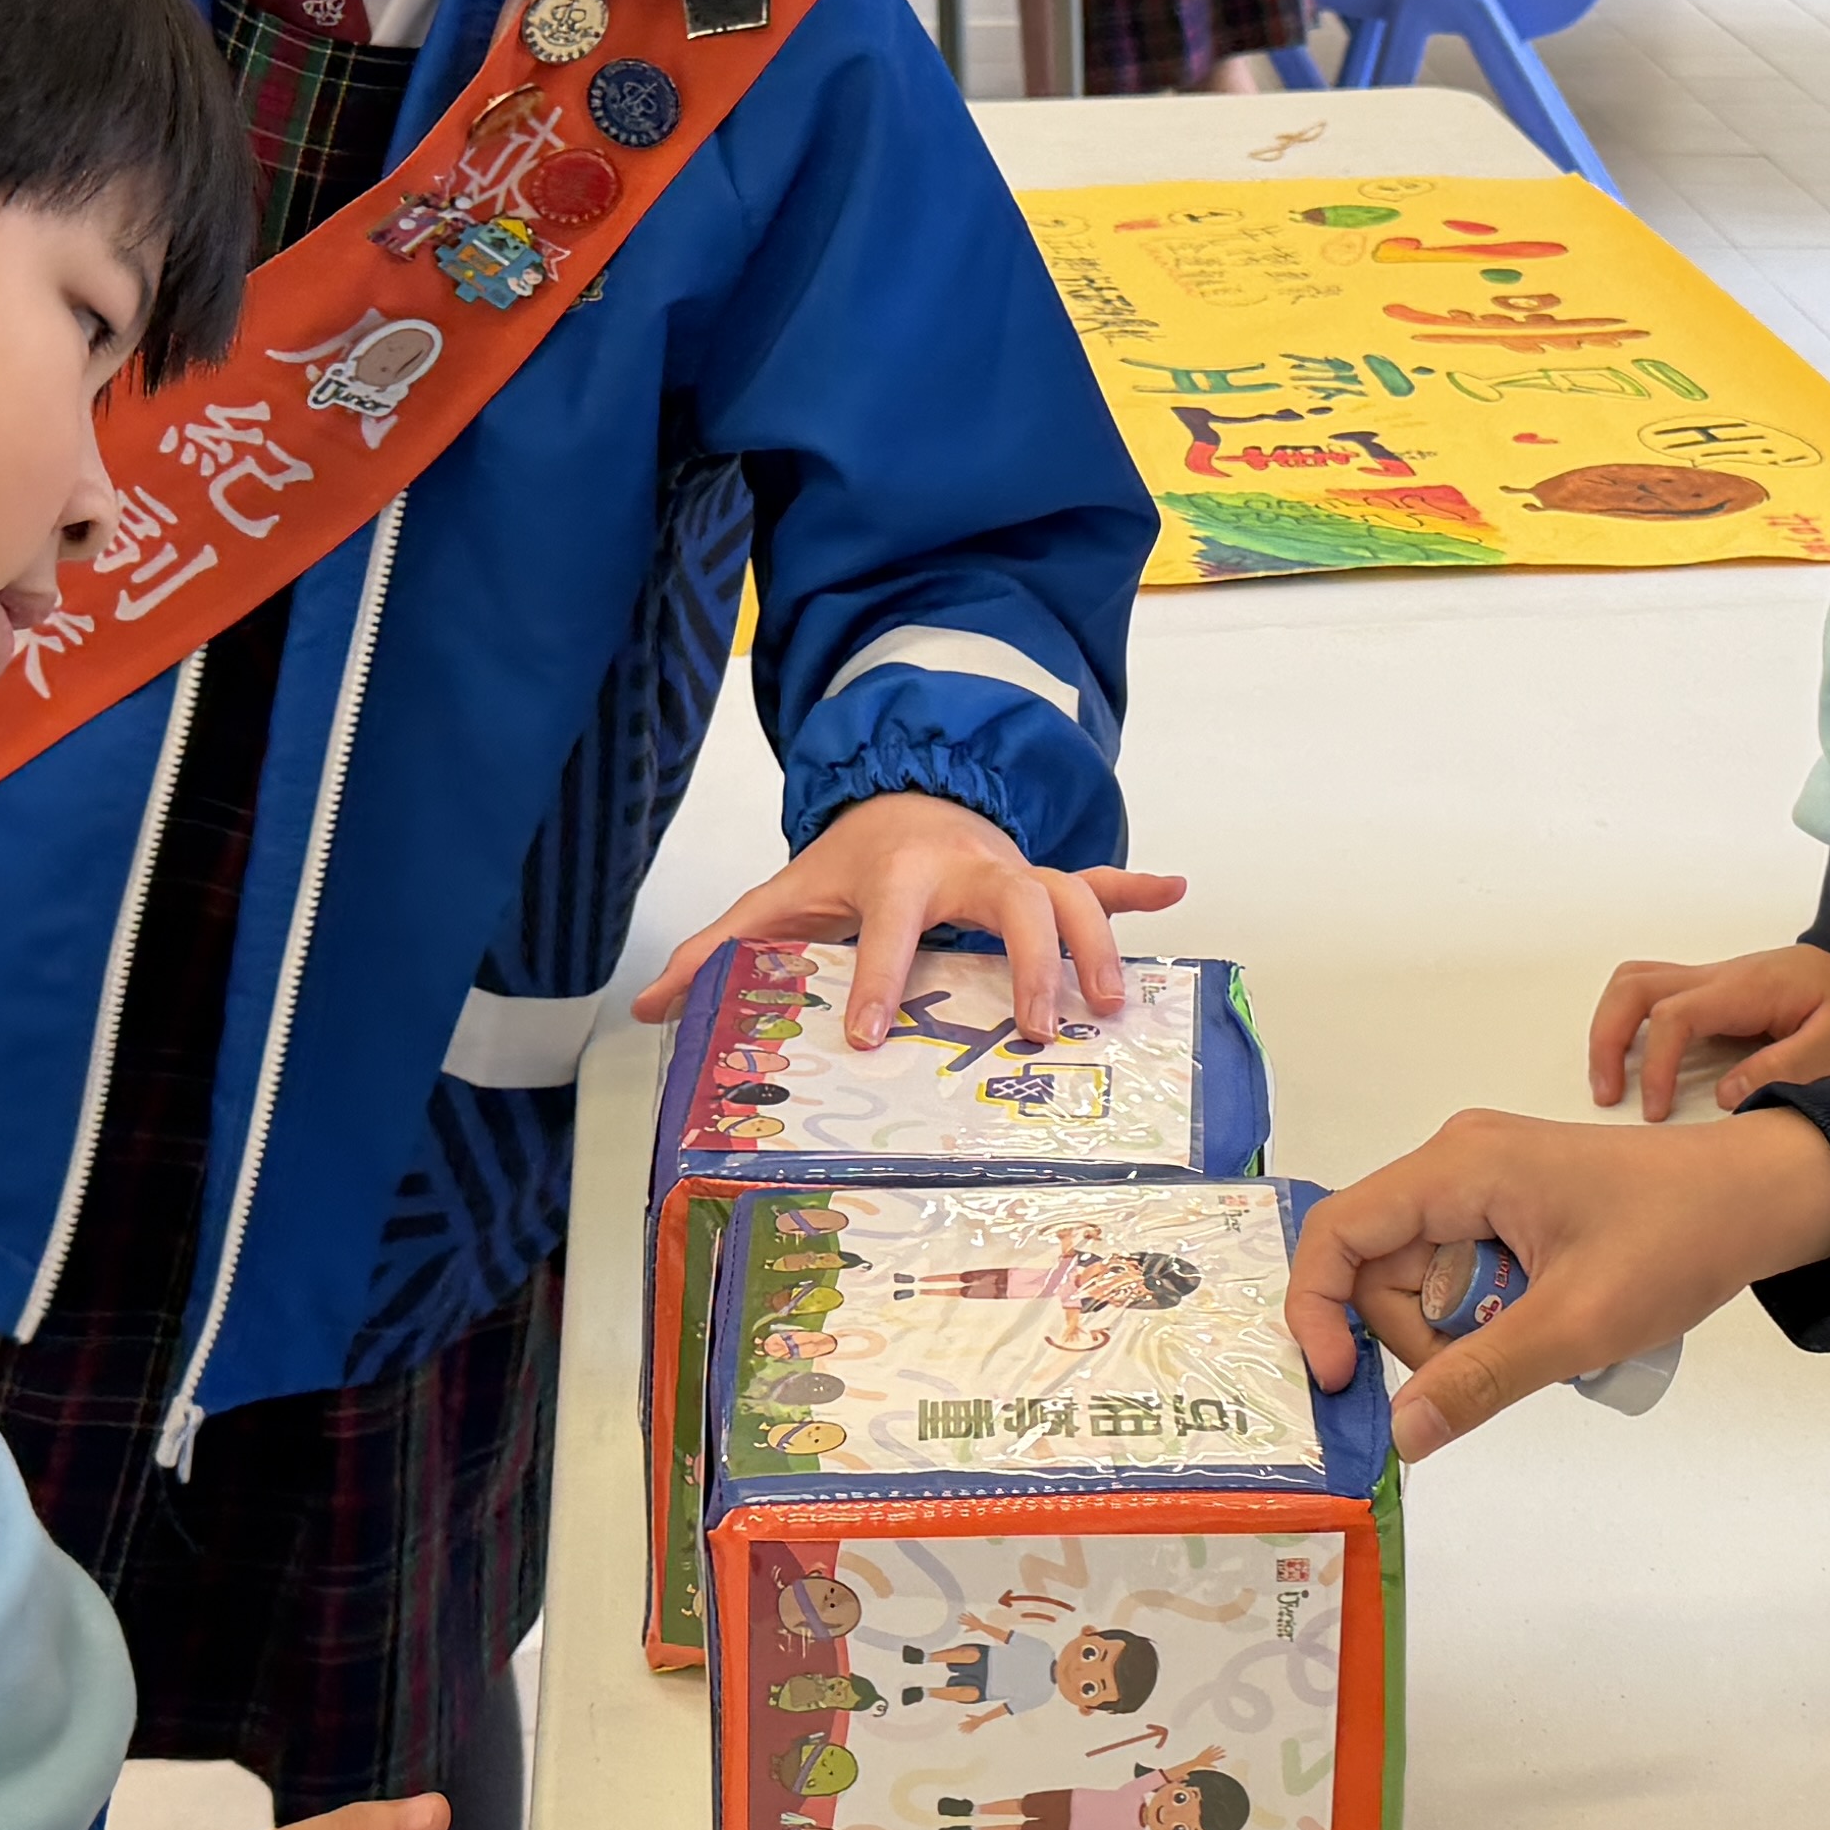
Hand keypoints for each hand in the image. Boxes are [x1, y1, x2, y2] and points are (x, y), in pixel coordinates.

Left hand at [634, 792, 1185, 1049]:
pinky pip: (1099, 879)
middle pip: (1015, 898)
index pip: (888, 926)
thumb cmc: (846, 862)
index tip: (867, 1035)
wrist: (900, 795)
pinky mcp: (1044, 877)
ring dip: (1097, 943)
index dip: (875, 977)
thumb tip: (653, 1001)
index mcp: (896, 871)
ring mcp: (1013, 869)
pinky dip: (1138, 887)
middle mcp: (966, 864)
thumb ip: (720, 948)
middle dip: (1029, 960)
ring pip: (1071, 891)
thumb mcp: (779, 897)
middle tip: (1032, 1031)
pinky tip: (1176, 892)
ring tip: (1107, 1005)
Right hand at [1282, 1106, 1829, 1455]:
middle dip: (1422, 1336)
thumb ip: (1480, 1378)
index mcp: (1458, 1167)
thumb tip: (1399, 1436)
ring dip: (1462, 1331)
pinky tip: (1546, 1324)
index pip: (1337, 1234)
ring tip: (1544, 1337)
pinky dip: (1489, 1315)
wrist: (1760, 1199)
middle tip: (1505, 1359)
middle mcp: (1455, 1163)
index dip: (1318, 1311)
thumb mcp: (1577, 1323)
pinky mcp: (1509, 1206)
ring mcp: (1483, 1183)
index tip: (1344, 1382)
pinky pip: (1461, 1274)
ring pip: (1420, 1281)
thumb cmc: (1677, 1240)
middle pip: (1379, 1270)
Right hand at [1589, 939, 1829, 1118]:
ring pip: (1637, 984)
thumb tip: (1725, 1097)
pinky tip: (1642, 1065)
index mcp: (1749, 987)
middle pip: (1634, 986)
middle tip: (1608, 1094)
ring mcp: (1717, 982)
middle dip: (1607, 1038)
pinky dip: (1634, 1026)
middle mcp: (1723, 977)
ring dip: (1612, 1027)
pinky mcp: (1719, 994)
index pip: (1674, 1015)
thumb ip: (1787, 1068)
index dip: (1655, 1065)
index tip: (1657, 1112)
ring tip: (1613, 1081)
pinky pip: (1656, 997)